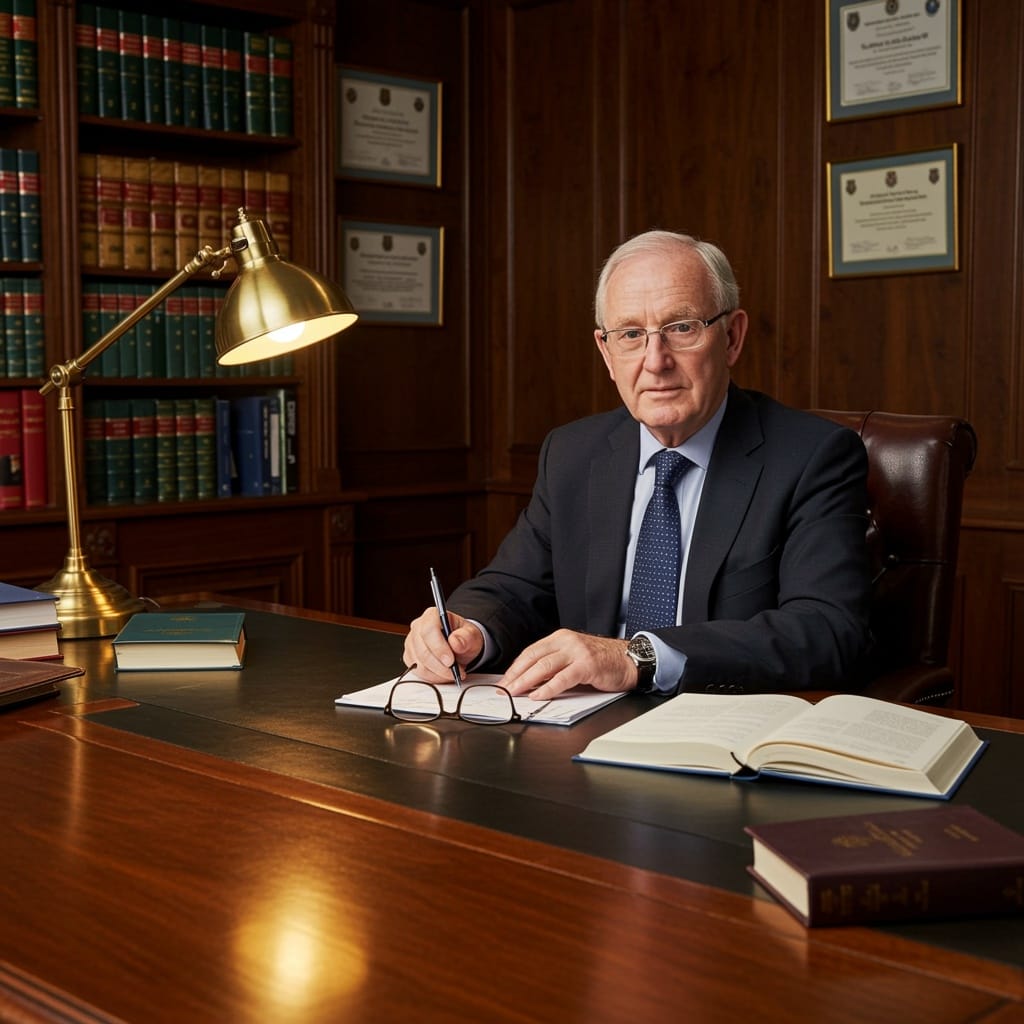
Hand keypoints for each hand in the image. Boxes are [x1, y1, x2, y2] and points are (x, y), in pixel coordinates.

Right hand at [404, 606, 484, 683]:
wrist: (460, 646)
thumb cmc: (464, 637)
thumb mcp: (472, 635)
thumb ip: (466, 637)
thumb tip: (455, 641)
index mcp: (432, 616)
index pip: (429, 630)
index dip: (439, 647)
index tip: (451, 660)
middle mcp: (418, 627)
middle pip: (423, 650)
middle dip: (440, 665)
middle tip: (456, 671)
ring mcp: (412, 642)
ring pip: (419, 664)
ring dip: (438, 673)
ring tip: (453, 673)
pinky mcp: (410, 657)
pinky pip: (418, 672)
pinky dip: (433, 676)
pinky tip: (444, 674)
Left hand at [502, 629, 635, 699]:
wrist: (629, 660)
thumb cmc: (602, 661)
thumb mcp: (573, 657)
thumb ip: (555, 665)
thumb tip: (531, 682)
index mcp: (560, 638)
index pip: (531, 652)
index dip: (515, 667)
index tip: (504, 681)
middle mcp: (566, 641)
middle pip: (533, 658)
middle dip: (516, 676)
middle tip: (504, 689)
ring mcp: (577, 652)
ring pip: (544, 667)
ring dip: (526, 682)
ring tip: (515, 693)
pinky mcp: (587, 665)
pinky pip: (563, 678)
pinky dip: (548, 689)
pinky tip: (538, 696)